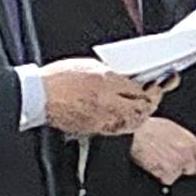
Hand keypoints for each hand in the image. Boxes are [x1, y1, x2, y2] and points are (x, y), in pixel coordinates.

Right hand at [40, 57, 160, 136]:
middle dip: (151, 103)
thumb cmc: (58, 79)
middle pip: (141, 109)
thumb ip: (112, 74)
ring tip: (141, 106)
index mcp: (107, 83)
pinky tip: (124, 116)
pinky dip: (126, 122)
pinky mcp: (93, 129)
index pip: (140, 90)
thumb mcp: (91, 66)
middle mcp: (107, 104)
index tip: (156, 84)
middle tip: (153, 96)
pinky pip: (118, 128)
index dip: (153, 88)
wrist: (39, 96)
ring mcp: (101, 119)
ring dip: (141, 115)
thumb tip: (128, 79)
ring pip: (132, 122)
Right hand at [127, 116, 195, 184]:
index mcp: (190, 140)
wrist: (134, 133)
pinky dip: (159, 175)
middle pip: (190, 169)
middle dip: (181, 168)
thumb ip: (183, 140)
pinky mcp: (167, 172)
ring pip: (177, 175)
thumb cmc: (147, 128)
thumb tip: (187, 149)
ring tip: (156, 160)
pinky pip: (165, 179)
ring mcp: (177, 164)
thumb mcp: (171, 128)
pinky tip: (151, 164)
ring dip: (167, 172)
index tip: (195, 167)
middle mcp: (186, 153)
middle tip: (168, 162)